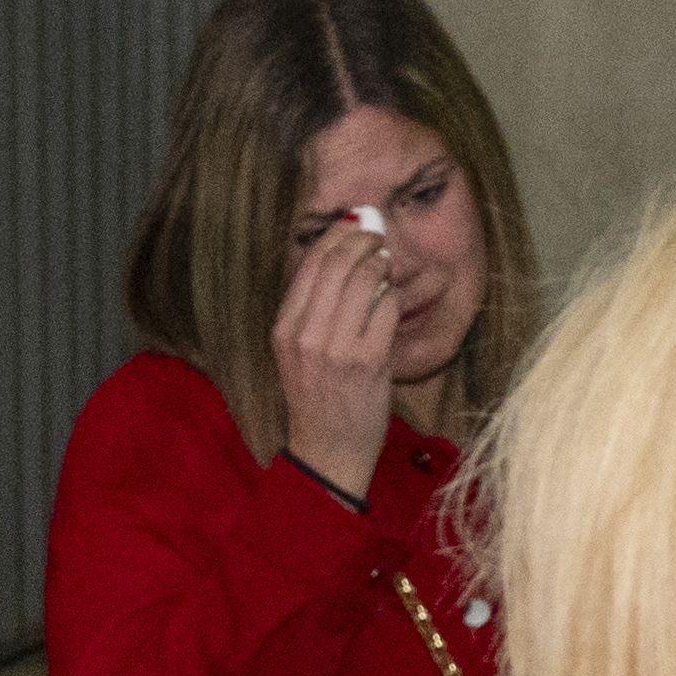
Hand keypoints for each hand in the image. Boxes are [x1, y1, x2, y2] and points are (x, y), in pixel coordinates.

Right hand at [269, 206, 409, 500]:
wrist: (327, 451)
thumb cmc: (318, 398)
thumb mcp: (299, 350)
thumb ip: (314, 306)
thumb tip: (343, 249)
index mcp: (284, 328)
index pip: (310, 262)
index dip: (337, 234)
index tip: (355, 224)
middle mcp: (304, 335)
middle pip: (338, 262)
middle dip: (363, 239)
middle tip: (378, 237)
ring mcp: (335, 348)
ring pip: (365, 279)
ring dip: (381, 264)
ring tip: (384, 268)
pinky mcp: (367, 360)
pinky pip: (387, 307)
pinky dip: (392, 299)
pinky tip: (388, 306)